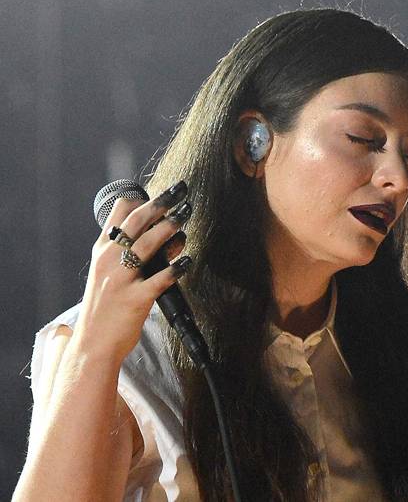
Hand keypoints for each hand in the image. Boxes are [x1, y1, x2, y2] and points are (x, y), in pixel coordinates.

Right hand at [72, 180, 192, 362]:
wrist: (94, 343)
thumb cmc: (107, 305)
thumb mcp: (109, 272)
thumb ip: (133, 252)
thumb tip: (171, 234)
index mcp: (102, 250)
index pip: (119, 213)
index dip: (142, 199)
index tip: (162, 194)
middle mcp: (109, 260)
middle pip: (136, 221)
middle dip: (161, 202)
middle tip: (181, 191)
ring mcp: (121, 279)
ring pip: (148, 244)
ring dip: (170, 226)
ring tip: (186, 214)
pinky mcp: (135, 299)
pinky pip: (160, 279)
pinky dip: (176, 267)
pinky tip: (187, 260)